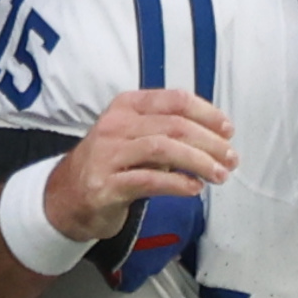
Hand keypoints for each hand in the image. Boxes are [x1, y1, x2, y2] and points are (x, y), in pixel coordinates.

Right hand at [40, 88, 234, 242]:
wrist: (66, 196)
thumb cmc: (110, 164)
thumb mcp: (135, 136)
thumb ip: (167, 132)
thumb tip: (215, 139)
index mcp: (127, 106)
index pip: (175, 100)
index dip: (207, 113)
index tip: (227, 130)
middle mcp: (116, 125)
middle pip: (174, 125)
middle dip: (210, 142)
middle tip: (231, 158)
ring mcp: (108, 155)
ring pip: (163, 149)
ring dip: (198, 162)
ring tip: (219, 175)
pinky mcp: (106, 185)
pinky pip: (148, 181)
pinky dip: (177, 184)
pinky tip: (194, 188)